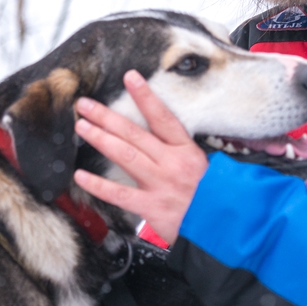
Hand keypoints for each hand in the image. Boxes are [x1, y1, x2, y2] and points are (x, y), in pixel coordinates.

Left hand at [72, 70, 207, 243]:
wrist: (226, 228)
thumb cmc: (214, 197)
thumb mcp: (205, 167)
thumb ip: (181, 152)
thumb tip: (159, 136)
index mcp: (186, 151)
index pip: (163, 117)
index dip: (145, 96)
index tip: (130, 77)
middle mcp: (172, 163)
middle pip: (134, 134)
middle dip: (107, 116)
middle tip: (85, 104)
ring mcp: (161, 184)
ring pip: (125, 156)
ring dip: (101, 139)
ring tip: (81, 127)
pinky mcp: (152, 208)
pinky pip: (120, 195)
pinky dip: (98, 186)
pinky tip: (80, 176)